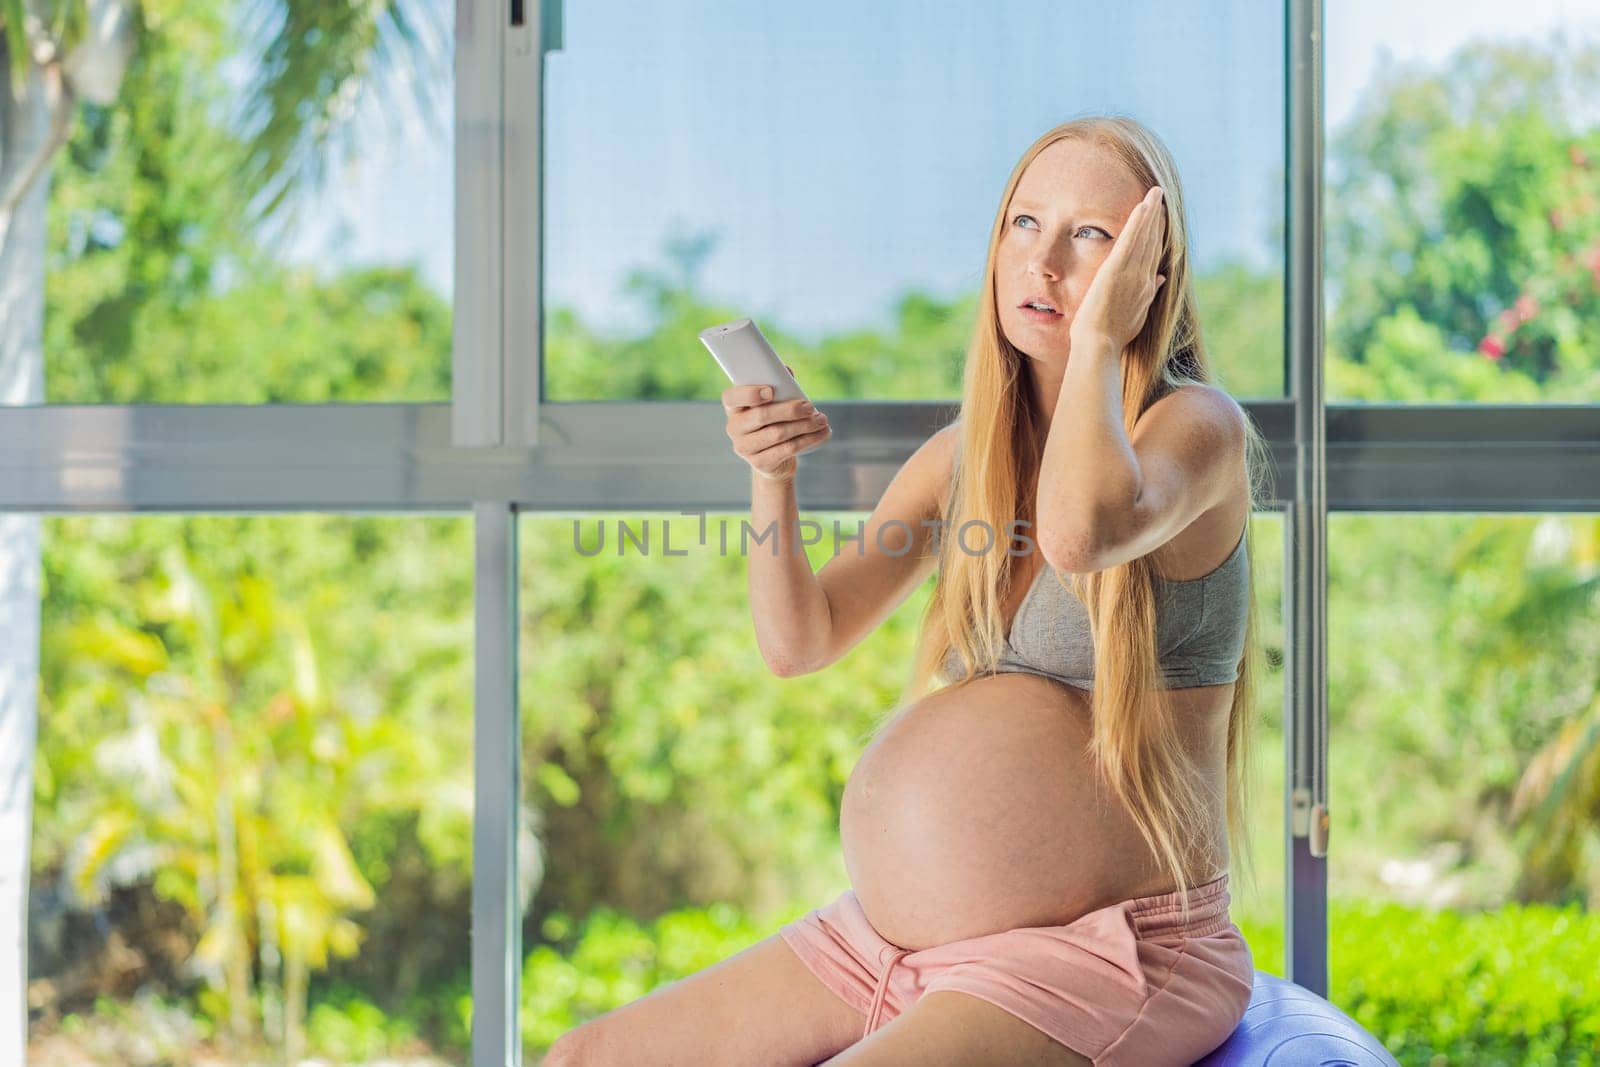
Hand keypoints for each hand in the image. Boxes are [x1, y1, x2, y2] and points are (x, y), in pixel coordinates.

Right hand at [722, 363, 828, 481]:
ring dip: (804, 425)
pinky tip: (822, 433)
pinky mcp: (760, 463)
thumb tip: (787, 372)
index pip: (732, 397)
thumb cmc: (773, 422)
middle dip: (789, 410)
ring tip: (822, 420)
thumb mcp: (773, 404)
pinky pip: (787, 449)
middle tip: (810, 407)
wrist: (773, 460)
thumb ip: (778, 386)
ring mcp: (745, 448)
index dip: (750, 394)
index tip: (771, 391)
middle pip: (761, 416)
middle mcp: (734, 428)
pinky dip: (808, 440)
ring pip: (777, 434)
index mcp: (733, 408)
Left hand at [1069, 185, 1167, 351]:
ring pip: (1145, 237)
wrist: (1100, 345)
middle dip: (1157, 220)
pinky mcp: (1118, 269)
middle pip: (1153, 242)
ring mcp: (1133, 273)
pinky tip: (1144, 204)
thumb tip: (1160, 278)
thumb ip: (1148, 294)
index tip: (1160, 221)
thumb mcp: (1135, 315)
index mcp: (1147, 288)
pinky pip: (1131, 239)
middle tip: (1160, 199)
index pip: (1154, 256)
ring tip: (1155, 193)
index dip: (1158, 236)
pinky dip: (1139, 221)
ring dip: (1151, 213)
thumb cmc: (1111, 336)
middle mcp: (1145, 278)